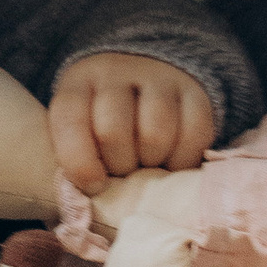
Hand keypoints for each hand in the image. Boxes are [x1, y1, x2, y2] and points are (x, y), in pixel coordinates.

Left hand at [50, 53, 217, 194]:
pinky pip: (194, 136)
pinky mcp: (196, 92)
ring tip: (147, 164)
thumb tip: (89, 193)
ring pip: (155, 135)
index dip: (79, 163)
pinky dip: (183, 161)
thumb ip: (76, 155)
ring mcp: (159, 78)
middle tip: (123, 171)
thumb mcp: (78, 126)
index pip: (70, 121)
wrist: (145, 77)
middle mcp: (118, 72)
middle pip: (113, 132)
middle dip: (118, 166)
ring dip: (151, 163)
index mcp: (79, 82)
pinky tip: (172, 161)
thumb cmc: (103, 116)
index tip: (93, 185)